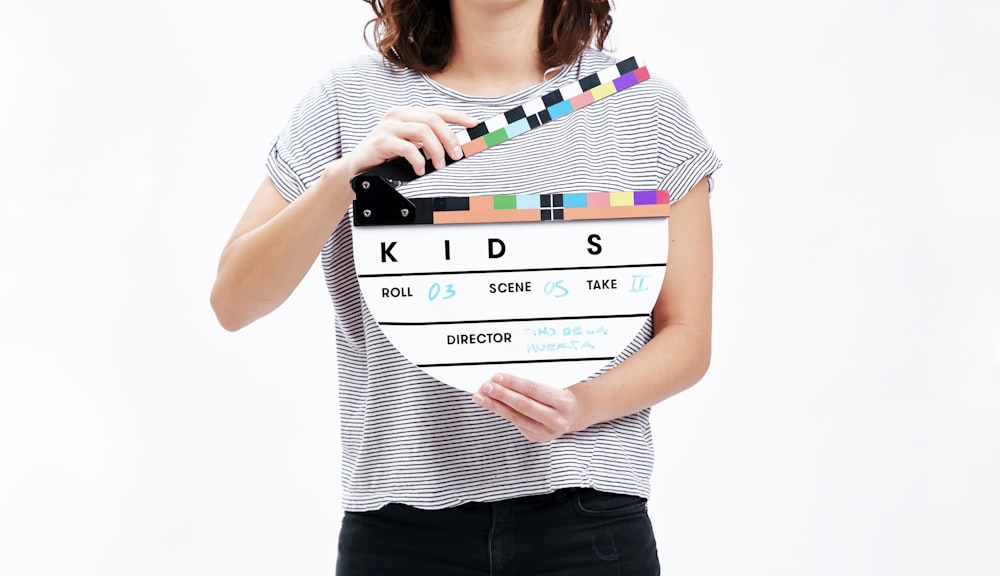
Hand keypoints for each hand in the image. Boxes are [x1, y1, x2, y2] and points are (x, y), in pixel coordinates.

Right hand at [344, 107, 477, 176]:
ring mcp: (388, 127)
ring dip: (436, 150)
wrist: (356, 168)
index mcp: (407, 113)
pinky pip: (408, 148)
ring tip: (439, 165)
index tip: (474, 124)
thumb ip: (427, 142)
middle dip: (449, 138)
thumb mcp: (410, 145)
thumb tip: (455, 146)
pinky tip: (420, 169)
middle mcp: (398, 115)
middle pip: (433, 120)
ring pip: (423, 131)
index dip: (458, 116)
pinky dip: (419, 160)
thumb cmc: (386, 157)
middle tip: (456, 155)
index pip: (437, 111)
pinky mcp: (381, 141)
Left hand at [472, 374, 582, 442]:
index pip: (533, 390)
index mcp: (564, 402)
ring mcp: (546, 431)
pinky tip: (491, 404)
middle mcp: (556, 419)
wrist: (575, 413)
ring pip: (515, 416)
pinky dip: (501, 411)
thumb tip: (509, 374)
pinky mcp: (536, 437)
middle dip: (501, 394)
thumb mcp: (558, 383)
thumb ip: (539, 379)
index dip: (513, 383)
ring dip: (495, 405)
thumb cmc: (563, 392)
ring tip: (480, 396)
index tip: (497, 376)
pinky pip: (515, 421)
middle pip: (522, 405)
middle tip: (485, 386)